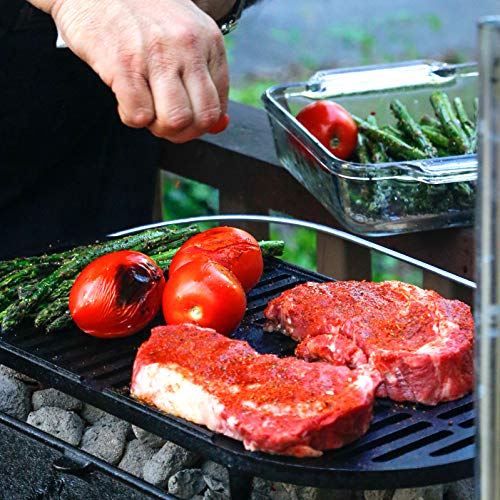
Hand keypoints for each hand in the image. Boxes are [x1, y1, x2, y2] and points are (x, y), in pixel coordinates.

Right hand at [30, 0, 228, 142]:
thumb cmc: (142, 16)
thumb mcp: (186, 36)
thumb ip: (204, 79)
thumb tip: (219, 126)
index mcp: (209, 41)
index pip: (218, 106)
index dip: (198, 123)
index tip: (181, 117)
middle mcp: (188, 46)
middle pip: (202, 118)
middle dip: (183, 132)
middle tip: (164, 121)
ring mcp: (157, 54)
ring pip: (176, 120)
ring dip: (159, 128)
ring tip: (145, 110)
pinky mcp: (124, 63)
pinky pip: (139, 116)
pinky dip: (131, 118)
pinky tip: (125, 100)